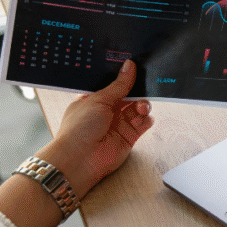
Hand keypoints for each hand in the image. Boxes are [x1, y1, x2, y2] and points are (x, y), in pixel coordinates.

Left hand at [39, 60, 153, 197]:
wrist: (80, 159)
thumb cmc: (79, 128)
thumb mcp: (98, 100)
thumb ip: (118, 85)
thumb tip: (129, 66)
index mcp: (95, 98)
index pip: (114, 84)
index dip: (126, 76)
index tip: (137, 67)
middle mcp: (108, 110)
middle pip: (129, 95)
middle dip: (138, 90)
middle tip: (145, 85)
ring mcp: (119, 124)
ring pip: (138, 108)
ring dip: (143, 105)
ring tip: (141, 107)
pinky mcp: (128, 137)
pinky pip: (142, 124)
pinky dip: (146, 120)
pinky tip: (144, 118)